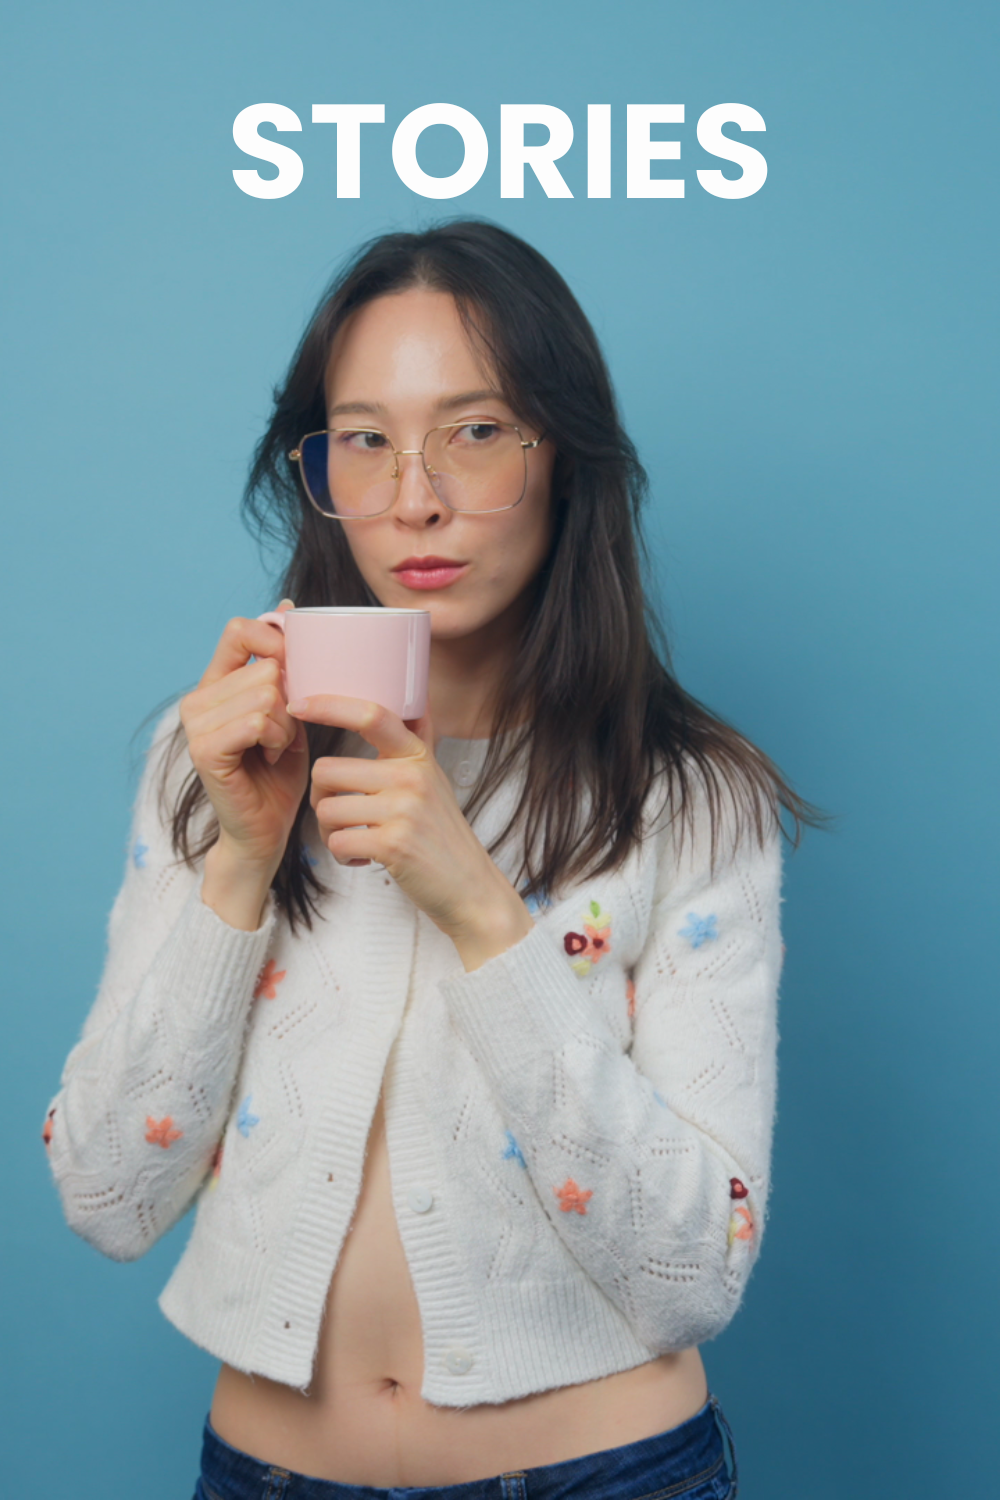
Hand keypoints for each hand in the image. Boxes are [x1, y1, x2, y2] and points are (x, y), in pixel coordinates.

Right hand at [180, 602, 308, 880]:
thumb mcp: (289, 709)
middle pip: (265, 667)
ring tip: (277, 747)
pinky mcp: (204, 749)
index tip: (294, 675)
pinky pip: (257, 720)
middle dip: (291, 701)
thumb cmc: (279, 772)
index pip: (239, 630)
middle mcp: (198, 699)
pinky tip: (271, 756)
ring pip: (266, 693)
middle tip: (283, 734)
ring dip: (287, 725)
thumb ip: (283, 664)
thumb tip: (286, 605)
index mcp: (215, 683)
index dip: (276, 642)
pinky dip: (277, 738)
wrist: (266, 829)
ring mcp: (196, 724)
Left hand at [291, 695, 534, 969]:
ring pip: (326, 809)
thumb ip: (414, 743)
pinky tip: (363, 857)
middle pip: (326, 770)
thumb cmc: (442, 834)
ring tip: (356, 840)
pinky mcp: (393, 844)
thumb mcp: (433, 778)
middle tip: (343, 816)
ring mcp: (403, 810)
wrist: (469, 887)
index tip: (298, 704)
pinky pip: (336, 841)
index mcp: (416, 756)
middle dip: (322, 797)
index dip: (329, 705)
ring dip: (330, 832)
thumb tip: (415, 697)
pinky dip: (341, 855)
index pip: (370, 714)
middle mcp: (411, 776)